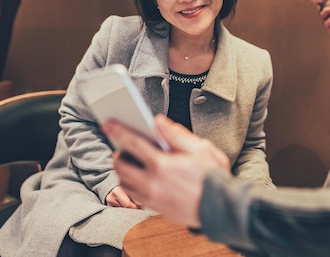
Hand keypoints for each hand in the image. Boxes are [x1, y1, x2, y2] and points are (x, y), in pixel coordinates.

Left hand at [102, 114, 229, 227]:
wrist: (221, 208)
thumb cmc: (213, 177)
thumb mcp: (200, 148)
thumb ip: (175, 134)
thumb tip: (157, 122)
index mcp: (162, 164)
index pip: (132, 143)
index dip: (118, 131)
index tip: (108, 123)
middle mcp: (152, 182)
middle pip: (120, 166)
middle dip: (118, 153)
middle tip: (124, 146)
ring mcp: (151, 197)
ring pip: (124, 182)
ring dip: (123, 169)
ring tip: (133, 159)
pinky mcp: (154, 207)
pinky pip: (133, 193)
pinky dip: (131, 182)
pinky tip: (141, 174)